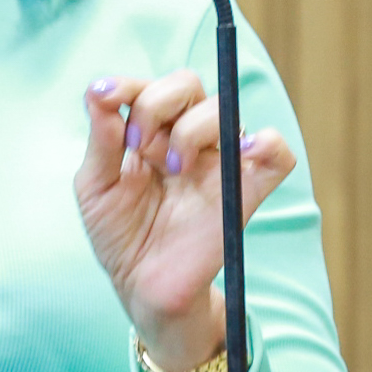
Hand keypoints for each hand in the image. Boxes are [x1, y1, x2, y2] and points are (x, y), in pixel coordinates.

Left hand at [74, 73, 297, 371]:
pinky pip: (276, 152)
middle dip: (155, 105)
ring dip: (189, 129)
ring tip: (173, 170)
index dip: (128, 85)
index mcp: (151, 131)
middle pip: (186, 84)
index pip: (148, 86)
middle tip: (140, 147)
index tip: (106, 101)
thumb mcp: (96, 186)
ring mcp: (220, 161)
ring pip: (223, 108)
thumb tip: (98, 90)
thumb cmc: (120, 235)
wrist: (144, 287)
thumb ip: (101, 139)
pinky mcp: (249, 188)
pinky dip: (265, 144)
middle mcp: (187, 138)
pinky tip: (236, 158)